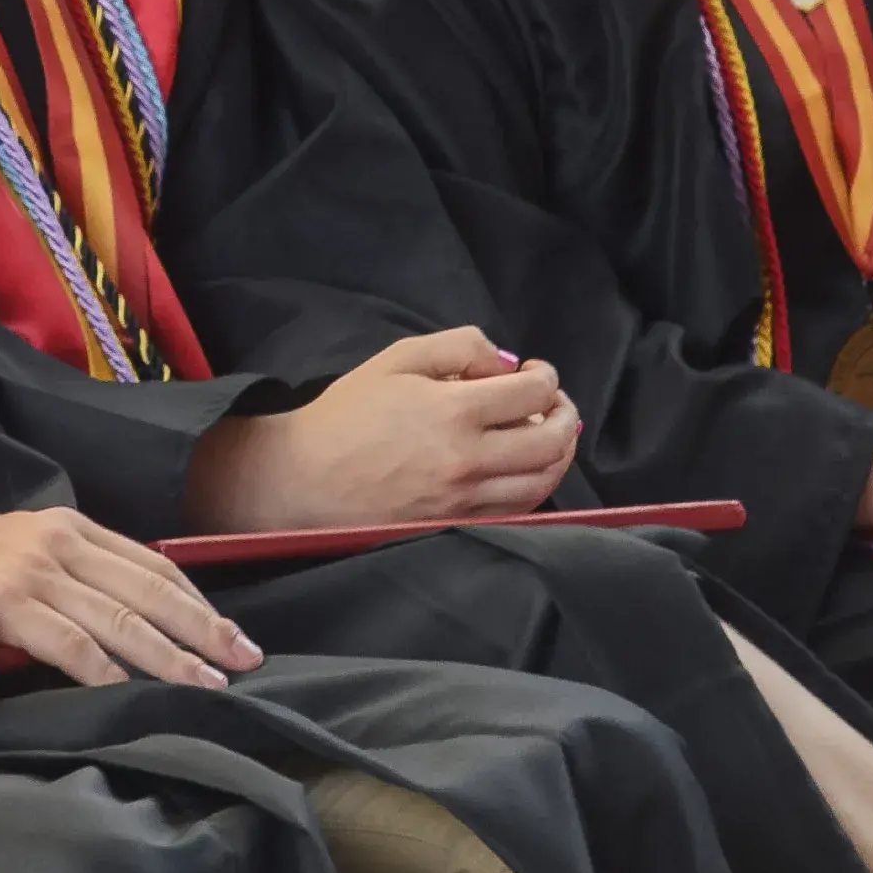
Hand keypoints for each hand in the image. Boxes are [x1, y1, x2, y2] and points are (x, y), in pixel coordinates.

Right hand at [0, 506, 262, 689]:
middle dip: (203, 631)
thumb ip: (82, 576)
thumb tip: (147, 620)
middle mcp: (62, 542)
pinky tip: (132, 691)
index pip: (153, 566)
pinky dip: (106, 670)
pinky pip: (71, 643)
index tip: (233, 638)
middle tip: (243, 662)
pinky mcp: (8, 603)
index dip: (199, 604)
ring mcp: (36, 571)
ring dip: (169, 658)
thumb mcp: (33, 554)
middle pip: (150, 591)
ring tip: (204, 685)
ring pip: (120, 619)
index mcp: (74, 527)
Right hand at [179, 329, 578, 532]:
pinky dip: (535, 488)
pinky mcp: (456, 525)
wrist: (305, 479)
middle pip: (550, 443)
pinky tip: (527, 471)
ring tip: (553, 437)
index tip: (536, 373)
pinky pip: (517, 512)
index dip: (546, 378)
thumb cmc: (347, 414)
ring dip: (559, 456)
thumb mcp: (398, 359)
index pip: (533, 395)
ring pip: (541, 484)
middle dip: (566, 417)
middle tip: (558, 404)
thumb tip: (506, 364)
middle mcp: (469, 460)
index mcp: (454, 412)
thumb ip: (458, 347)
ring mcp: (465, 500)